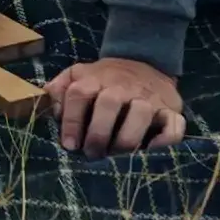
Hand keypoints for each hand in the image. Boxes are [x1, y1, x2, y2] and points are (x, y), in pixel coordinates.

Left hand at [48, 57, 187, 156]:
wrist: (145, 61)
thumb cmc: (105, 80)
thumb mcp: (78, 75)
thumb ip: (59, 89)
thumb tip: (45, 106)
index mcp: (96, 78)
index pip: (79, 94)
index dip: (71, 120)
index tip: (69, 144)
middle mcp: (123, 86)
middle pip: (109, 103)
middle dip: (98, 133)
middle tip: (92, 154)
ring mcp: (149, 97)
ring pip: (140, 114)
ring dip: (126, 139)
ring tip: (116, 158)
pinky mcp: (172, 109)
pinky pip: (174, 126)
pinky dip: (165, 142)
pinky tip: (149, 153)